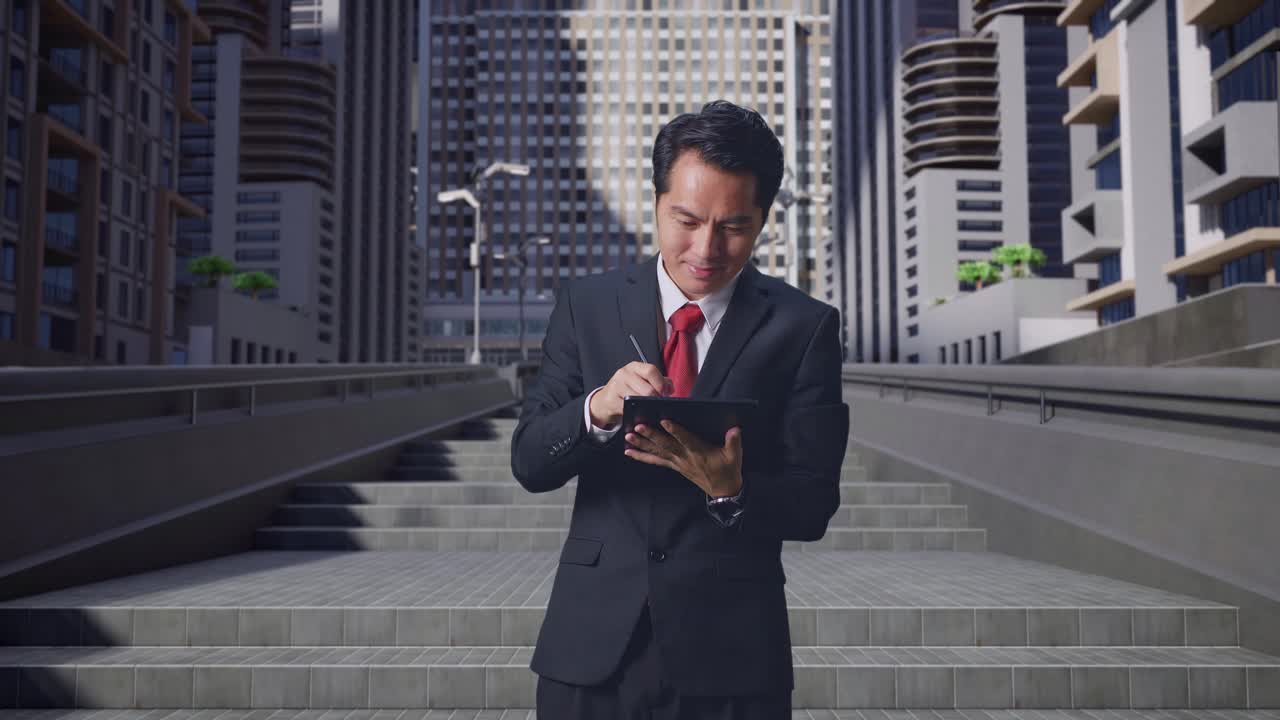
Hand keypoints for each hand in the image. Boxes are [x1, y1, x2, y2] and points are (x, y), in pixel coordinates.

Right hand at [589, 362, 672, 427]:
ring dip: (646, 407)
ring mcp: (616, 386)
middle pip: (648, 389)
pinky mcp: (611, 400)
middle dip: (655, 399)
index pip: (651, 370)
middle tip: (657, 404)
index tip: (665, 393)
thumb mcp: (642, 381)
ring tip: (648, 408)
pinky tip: (637, 413)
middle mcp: (624, 373)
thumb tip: (670, 388)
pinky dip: (635, 413)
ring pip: (639, 399)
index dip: (661, 384)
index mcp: (634, 367)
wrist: (605, 400)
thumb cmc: (627, 389)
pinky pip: (628, 409)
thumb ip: (659, 382)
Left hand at [624, 420, 743, 497]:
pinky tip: (629, 452)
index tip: (664, 420)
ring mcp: (678, 462)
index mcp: (699, 452)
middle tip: (637, 427)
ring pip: (657, 452)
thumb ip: (734, 441)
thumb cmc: (728, 470)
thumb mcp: (734, 456)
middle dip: (651, 435)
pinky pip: (655, 461)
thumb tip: (734, 428)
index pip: (685, 439)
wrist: (723, 490)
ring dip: (642, 444)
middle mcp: (685, 457)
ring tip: (628, 437)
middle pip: (666, 445)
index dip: (675, 430)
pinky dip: (642, 456)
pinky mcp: (674, 466)